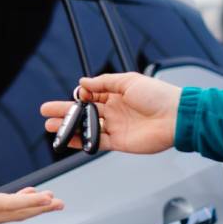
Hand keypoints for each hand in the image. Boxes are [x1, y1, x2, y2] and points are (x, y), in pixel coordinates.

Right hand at [0, 156, 63, 223]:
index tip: (48, 198)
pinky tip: (24, 200)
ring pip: (14, 216)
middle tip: (58, 203)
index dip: (32, 201)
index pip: (12, 204)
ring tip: (49, 203)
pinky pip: (6, 215)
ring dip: (32, 209)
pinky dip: (19, 209)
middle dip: (41, 208)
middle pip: (19, 214)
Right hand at [41, 72, 181, 153]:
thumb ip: (104, 82)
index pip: (91, 96)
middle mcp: (114, 111)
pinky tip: (68, 140)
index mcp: (117, 95)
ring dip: (68, 128)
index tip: (71, 97)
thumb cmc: (159, 96)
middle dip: (64, 113)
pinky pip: (95, 142)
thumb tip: (83, 83)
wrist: (177, 118)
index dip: (79, 97)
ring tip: (51, 128)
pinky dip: (81, 142)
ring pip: (86, 128)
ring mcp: (115, 127)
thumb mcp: (129, 80)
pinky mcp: (118, 142)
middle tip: (46, 113)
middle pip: (83, 113)